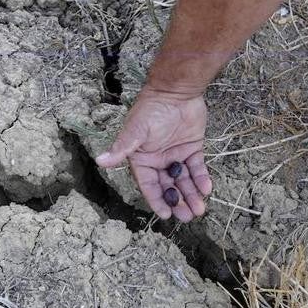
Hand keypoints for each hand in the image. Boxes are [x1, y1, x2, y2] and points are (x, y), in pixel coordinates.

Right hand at [95, 86, 211, 221]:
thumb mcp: (136, 131)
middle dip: (178, 201)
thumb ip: (121, 148)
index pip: (149, 186)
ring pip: (184, 180)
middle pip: (168, 187)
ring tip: (199, 209)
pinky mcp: (192, 148)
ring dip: (191, 194)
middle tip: (188, 216)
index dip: (157, 201)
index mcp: (142, 159)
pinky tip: (207, 188)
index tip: (167, 214)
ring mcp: (175, 155)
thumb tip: (99, 161)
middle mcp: (158, 160)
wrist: (176, 90)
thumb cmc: (151, 110)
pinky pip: (197, 168)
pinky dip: (202, 178)